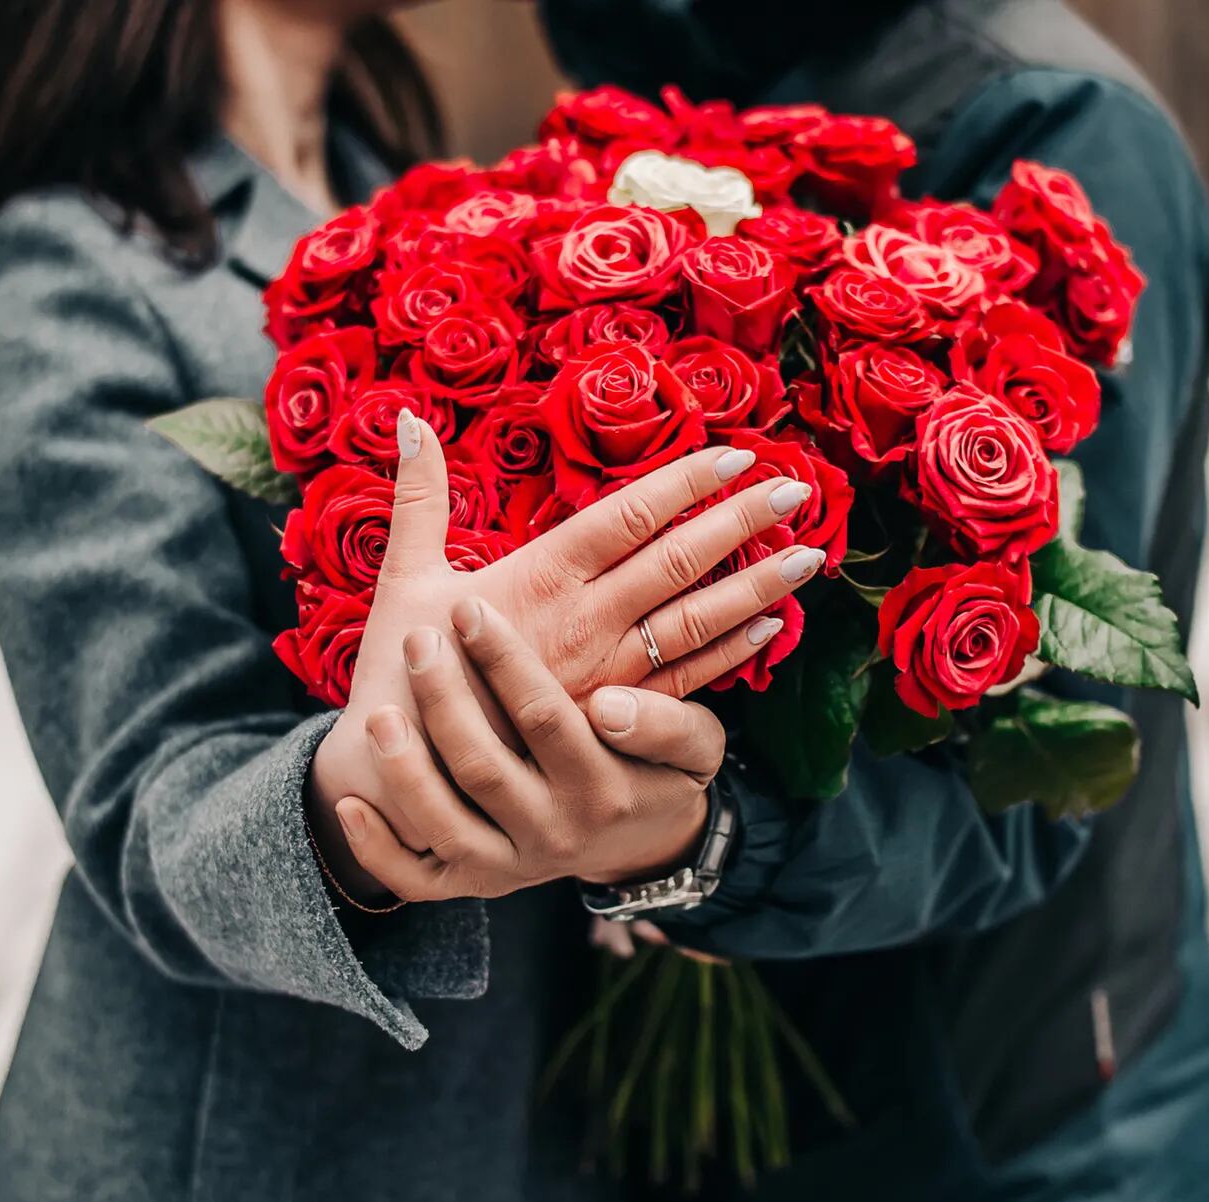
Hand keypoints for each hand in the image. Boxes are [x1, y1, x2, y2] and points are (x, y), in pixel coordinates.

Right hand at [308, 411, 821, 900]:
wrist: (401, 778)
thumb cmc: (401, 673)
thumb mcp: (405, 578)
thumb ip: (418, 497)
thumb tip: (408, 418)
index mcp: (536, 578)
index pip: (625, 516)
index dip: (683, 483)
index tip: (735, 455)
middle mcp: (582, 623)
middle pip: (675, 562)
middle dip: (739, 521)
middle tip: (797, 489)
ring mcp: (604, 675)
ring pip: (693, 620)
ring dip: (755, 585)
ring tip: (808, 555)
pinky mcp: (612, 719)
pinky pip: (687, 681)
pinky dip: (732, 653)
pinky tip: (772, 627)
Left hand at [333, 597, 730, 899]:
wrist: (641, 845)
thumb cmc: (660, 772)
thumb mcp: (697, 745)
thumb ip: (668, 723)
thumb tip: (610, 704)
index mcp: (602, 787)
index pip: (545, 718)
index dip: (504, 662)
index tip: (470, 609)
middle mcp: (553, 833)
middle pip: (483, 767)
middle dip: (443, 700)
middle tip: (417, 641)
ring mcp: (510, 865)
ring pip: (444, 826)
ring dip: (405, 771)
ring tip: (377, 713)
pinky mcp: (475, 885)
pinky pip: (416, 880)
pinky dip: (378, 850)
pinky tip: (347, 805)